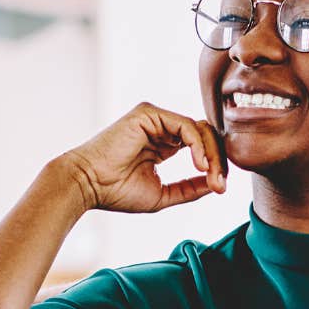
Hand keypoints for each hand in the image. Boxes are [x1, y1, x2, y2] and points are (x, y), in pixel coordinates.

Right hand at [60, 102, 226, 213]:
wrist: (87, 186)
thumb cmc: (116, 192)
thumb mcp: (163, 195)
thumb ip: (190, 188)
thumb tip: (217, 185)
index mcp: (164, 144)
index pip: (201, 146)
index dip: (214, 165)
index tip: (220, 188)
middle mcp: (161, 128)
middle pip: (205, 135)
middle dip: (217, 159)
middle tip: (220, 184)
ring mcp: (155, 119)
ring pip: (199, 129)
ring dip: (211, 154)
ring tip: (211, 176)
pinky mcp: (148, 113)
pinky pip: (185, 125)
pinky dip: (198, 145)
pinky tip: (199, 164)